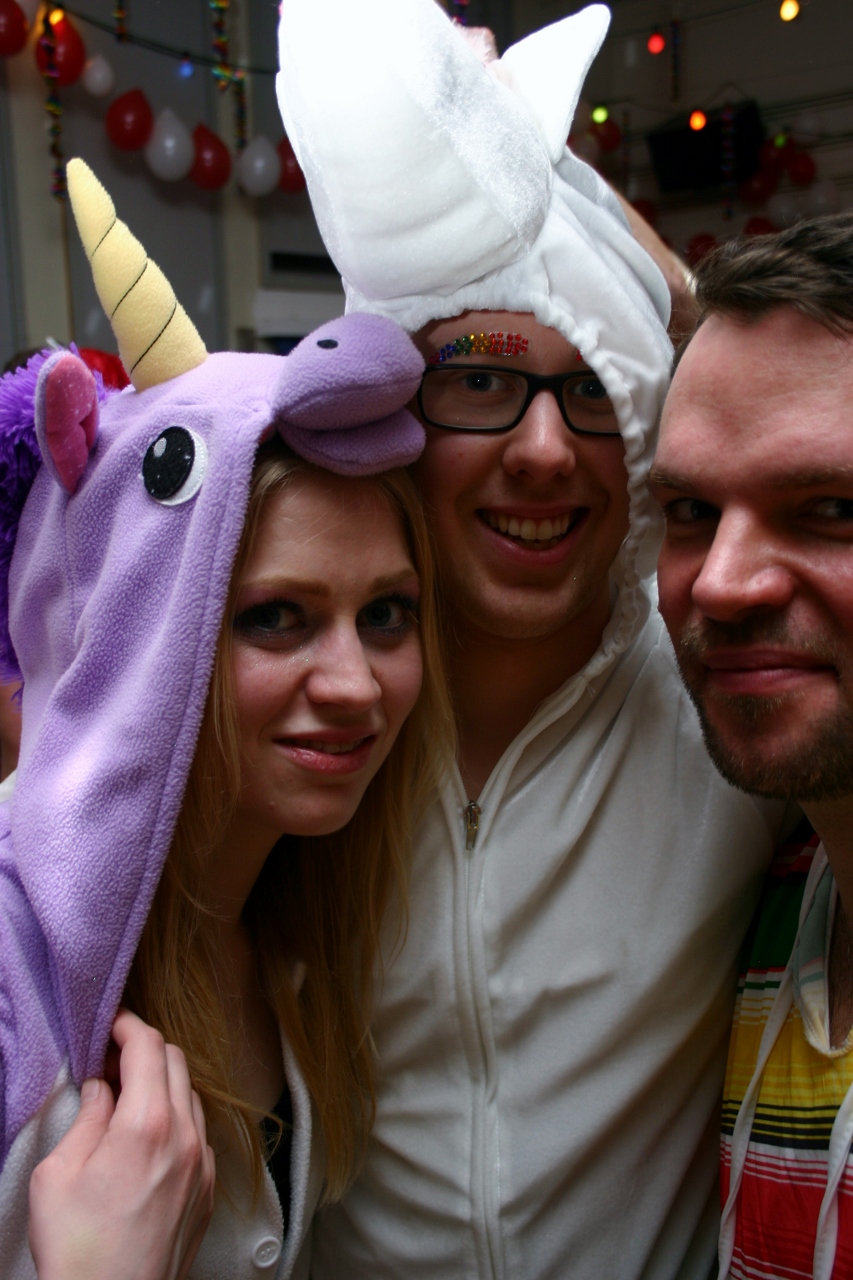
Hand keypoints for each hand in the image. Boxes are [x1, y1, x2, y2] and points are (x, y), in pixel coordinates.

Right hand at [29, 1009, 215, 1279]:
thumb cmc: (78, 1250)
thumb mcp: (57, 1175)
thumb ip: (85, 1118)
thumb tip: (101, 1089)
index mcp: (147, 1125)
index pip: (148, 1046)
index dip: (127, 1025)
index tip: (110, 1024)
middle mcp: (185, 1137)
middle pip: (176, 1062)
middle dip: (145, 1050)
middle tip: (112, 1060)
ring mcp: (203, 1165)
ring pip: (191, 1096)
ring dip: (163, 1085)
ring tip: (127, 1101)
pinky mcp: (209, 1191)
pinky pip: (200, 1134)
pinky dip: (177, 1119)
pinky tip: (149, 1139)